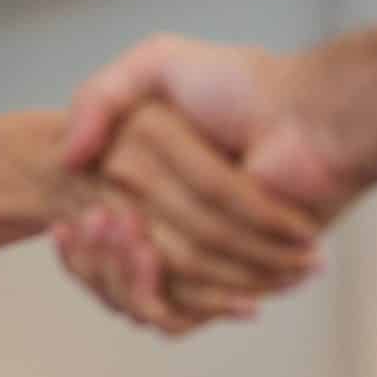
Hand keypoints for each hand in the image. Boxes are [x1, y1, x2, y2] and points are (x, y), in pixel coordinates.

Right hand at [54, 38, 356, 334]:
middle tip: (99, 221)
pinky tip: (148, 256)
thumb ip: (99, 97)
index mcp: (148, 186)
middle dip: (96, 257)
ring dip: (121, 274)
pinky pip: (179, 312)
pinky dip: (156, 295)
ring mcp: (202, 256)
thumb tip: (67, 158)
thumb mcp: (157, 64)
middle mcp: (171, 224)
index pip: (91, 236)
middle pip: (110, 271)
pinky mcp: (231, 282)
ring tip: (128, 234)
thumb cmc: (243, 86)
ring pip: (138, 295)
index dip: (75, 243)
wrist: (310, 120)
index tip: (68, 222)